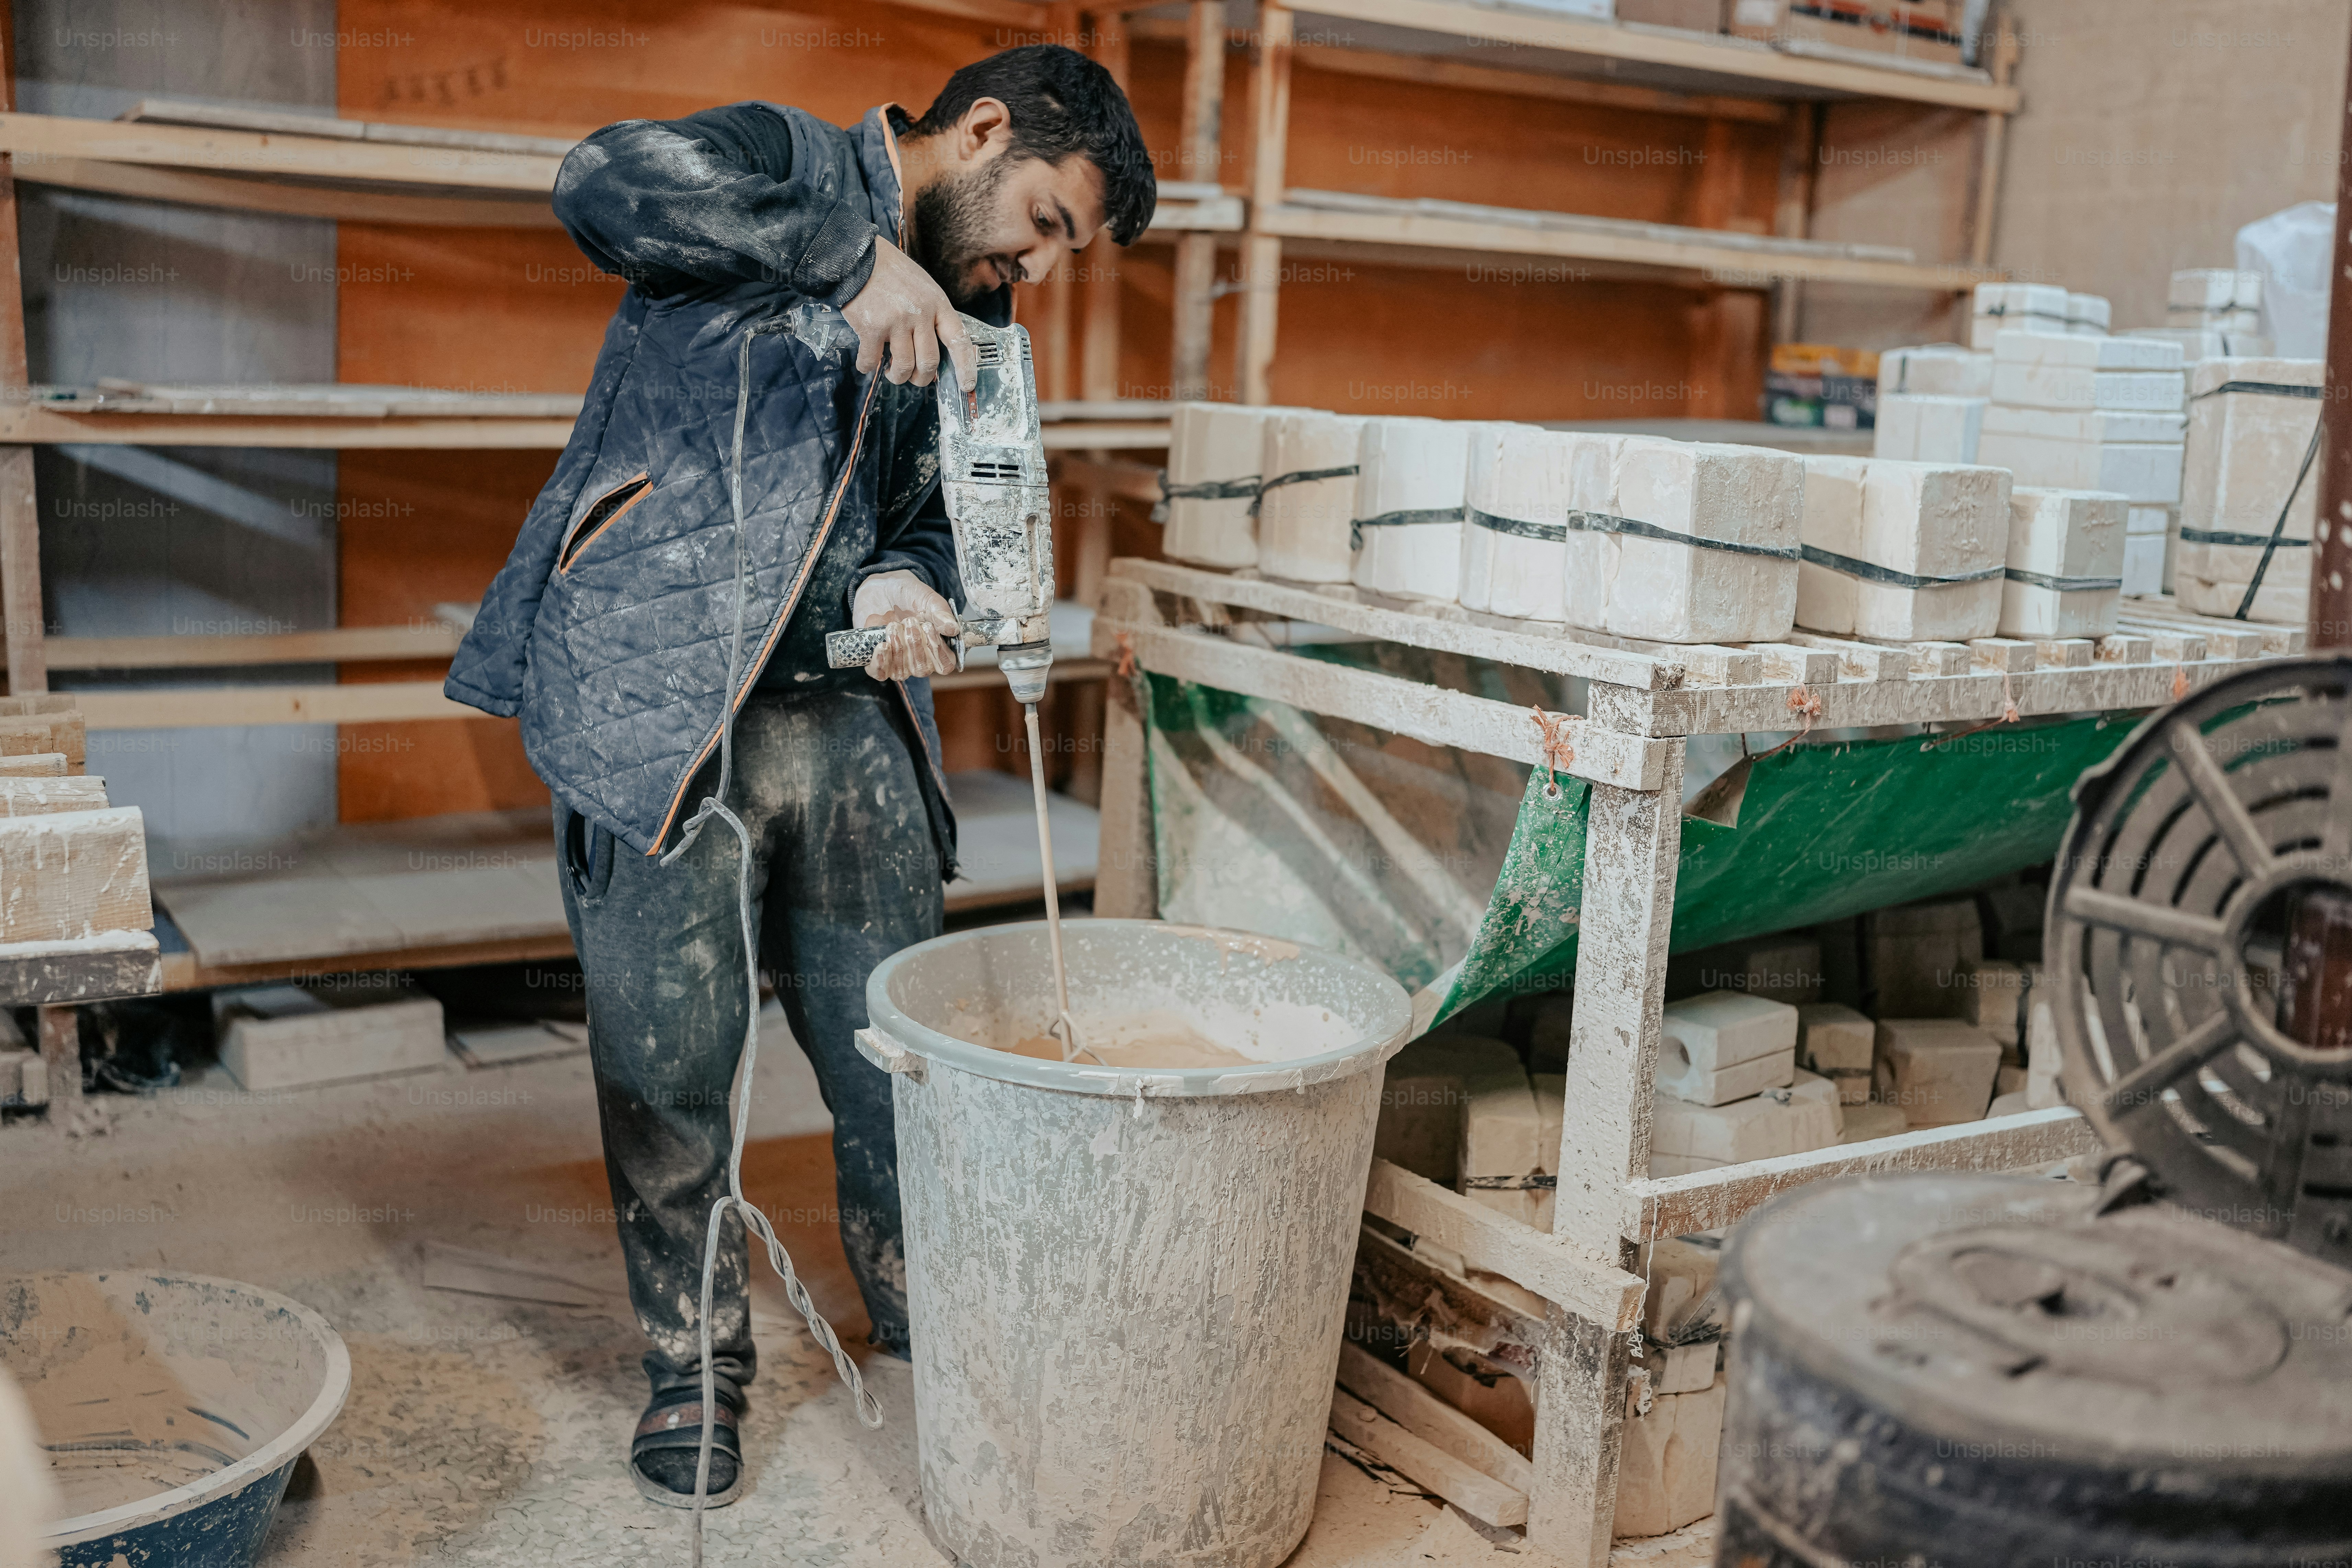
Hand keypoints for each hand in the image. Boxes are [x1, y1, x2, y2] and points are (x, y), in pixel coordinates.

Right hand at [842, 239, 978, 390]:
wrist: (858, 258)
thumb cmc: (891, 273)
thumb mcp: (923, 286)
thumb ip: (932, 314)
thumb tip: (934, 349)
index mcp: (937, 304)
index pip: (959, 340)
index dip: (965, 367)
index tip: (967, 385)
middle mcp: (920, 314)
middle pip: (929, 362)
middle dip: (921, 378)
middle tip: (913, 377)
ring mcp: (896, 322)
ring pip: (903, 367)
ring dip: (897, 376)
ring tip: (891, 372)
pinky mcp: (872, 328)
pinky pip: (872, 361)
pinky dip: (868, 367)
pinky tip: (866, 363)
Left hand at [853, 571, 959, 681]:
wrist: (883, 588)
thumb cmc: (909, 595)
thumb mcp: (927, 598)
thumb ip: (940, 613)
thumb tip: (953, 629)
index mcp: (936, 646)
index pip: (945, 665)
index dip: (938, 652)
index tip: (929, 629)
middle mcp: (918, 658)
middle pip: (922, 669)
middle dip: (915, 644)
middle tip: (909, 621)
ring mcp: (897, 661)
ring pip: (901, 672)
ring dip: (898, 649)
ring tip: (893, 625)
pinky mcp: (878, 659)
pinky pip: (880, 673)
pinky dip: (880, 662)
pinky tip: (882, 645)